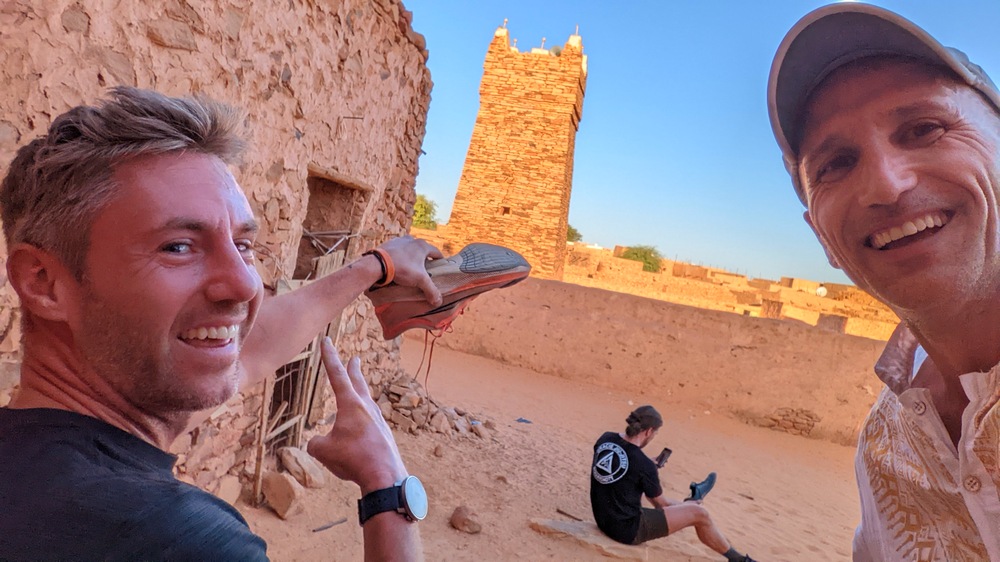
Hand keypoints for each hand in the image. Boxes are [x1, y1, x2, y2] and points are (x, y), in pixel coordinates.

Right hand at [307, 338, 406, 492]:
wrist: (385, 475)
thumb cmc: (353, 459)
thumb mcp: (322, 451)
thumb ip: (315, 443)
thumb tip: (318, 443)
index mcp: (350, 404)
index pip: (336, 375)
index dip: (329, 357)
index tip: (326, 341)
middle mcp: (366, 408)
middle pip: (358, 383)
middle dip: (353, 370)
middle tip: (354, 359)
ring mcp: (378, 421)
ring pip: (366, 403)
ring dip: (360, 395)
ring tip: (356, 395)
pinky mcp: (384, 435)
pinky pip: (371, 423)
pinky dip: (363, 421)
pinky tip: (361, 431)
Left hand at [377, 236, 442, 305]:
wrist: (378, 264)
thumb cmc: (402, 268)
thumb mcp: (420, 280)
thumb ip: (431, 290)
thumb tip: (438, 302)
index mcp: (422, 246)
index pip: (437, 252)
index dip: (440, 261)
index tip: (441, 267)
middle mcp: (412, 240)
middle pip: (423, 250)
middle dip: (425, 259)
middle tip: (425, 270)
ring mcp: (399, 240)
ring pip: (410, 249)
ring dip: (412, 257)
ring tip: (411, 268)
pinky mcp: (388, 244)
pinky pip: (398, 250)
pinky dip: (400, 256)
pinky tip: (398, 265)